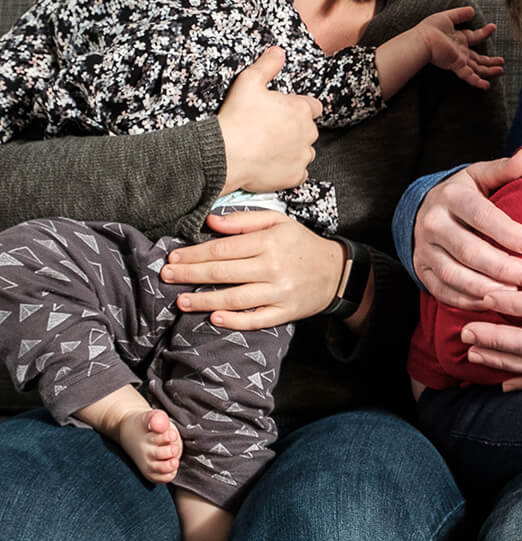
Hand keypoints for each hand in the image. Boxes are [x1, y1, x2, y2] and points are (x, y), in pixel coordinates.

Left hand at [160, 210, 342, 328]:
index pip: (224, 249)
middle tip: (166, 276)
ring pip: (235, 298)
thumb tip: (212, 221)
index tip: (174, 257)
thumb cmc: (301, 244)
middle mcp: (273, 267)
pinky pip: (256, 319)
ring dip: (204, 301)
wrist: (336, 272)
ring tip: (181, 301)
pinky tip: (214, 318)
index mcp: (270, 241)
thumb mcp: (279, 222)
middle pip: (224, 272)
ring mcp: (279, 292)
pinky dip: (234, 320)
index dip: (195, 254)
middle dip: (191, 275)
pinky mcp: (285, 312)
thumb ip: (245, 219)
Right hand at [217, 46, 321, 194]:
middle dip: (294, 129)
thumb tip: (279, 52)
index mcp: (301, 109)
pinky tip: (271, 164)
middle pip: (308, 129)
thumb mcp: (249, 81)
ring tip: (268, 148)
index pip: (313, 107)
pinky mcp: (295, 176)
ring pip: (304, 151)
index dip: (299, 108)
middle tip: (270, 130)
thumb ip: (267, 65)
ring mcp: (302, 156)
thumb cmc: (238, 117)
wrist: (227, 153)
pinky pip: (298, 172)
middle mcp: (308, 132)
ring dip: (293, 149)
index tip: (284, 112)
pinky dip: (288, 169)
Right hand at [414, 149, 521, 308]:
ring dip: (485, 287)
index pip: (479, 215)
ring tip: (515, 294)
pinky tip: (492, 304)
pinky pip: (442, 291)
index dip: (505, 231)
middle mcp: (432, 222)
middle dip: (501, 266)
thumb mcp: (480, 176)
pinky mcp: (421, 269)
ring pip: (454, 274)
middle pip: (468, 250)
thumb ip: (504, 169)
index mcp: (451, 196)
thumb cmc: (465, 194)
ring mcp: (424, 248)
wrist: (425, 210)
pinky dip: (467, 301)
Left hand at [420, 6, 503, 89]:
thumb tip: (472, 10)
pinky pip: (469, 75)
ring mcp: (459, 60)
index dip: (484, 33)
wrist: (422, 39)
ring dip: (489, 70)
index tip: (493, 27)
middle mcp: (460, 51)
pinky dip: (478, 81)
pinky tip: (486, 85)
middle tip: (502, 61)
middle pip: (478, 58)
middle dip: (490, 60)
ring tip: (500, 71)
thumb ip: (460, 14)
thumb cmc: (430, 28)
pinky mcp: (456, 65)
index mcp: (458, 39)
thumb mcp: (448, 17)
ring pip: (477, 68)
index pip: (474, 37)